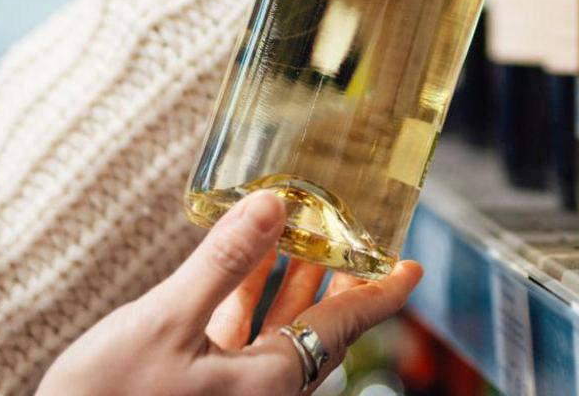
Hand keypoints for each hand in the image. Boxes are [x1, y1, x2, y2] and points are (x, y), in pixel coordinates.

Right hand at [38, 192, 421, 395]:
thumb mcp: (165, 323)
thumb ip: (221, 262)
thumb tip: (273, 202)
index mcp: (272, 381)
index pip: (345, 325)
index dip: (380, 291)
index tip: (413, 267)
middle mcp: (262, 395)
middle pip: (315, 326)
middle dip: (333, 275)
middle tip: (352, 229)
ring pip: (275, 334)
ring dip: (284, 283)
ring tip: (295, 230)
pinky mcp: (197, 395)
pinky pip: (239, 346)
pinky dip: (243, 304)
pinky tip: (231, 271)